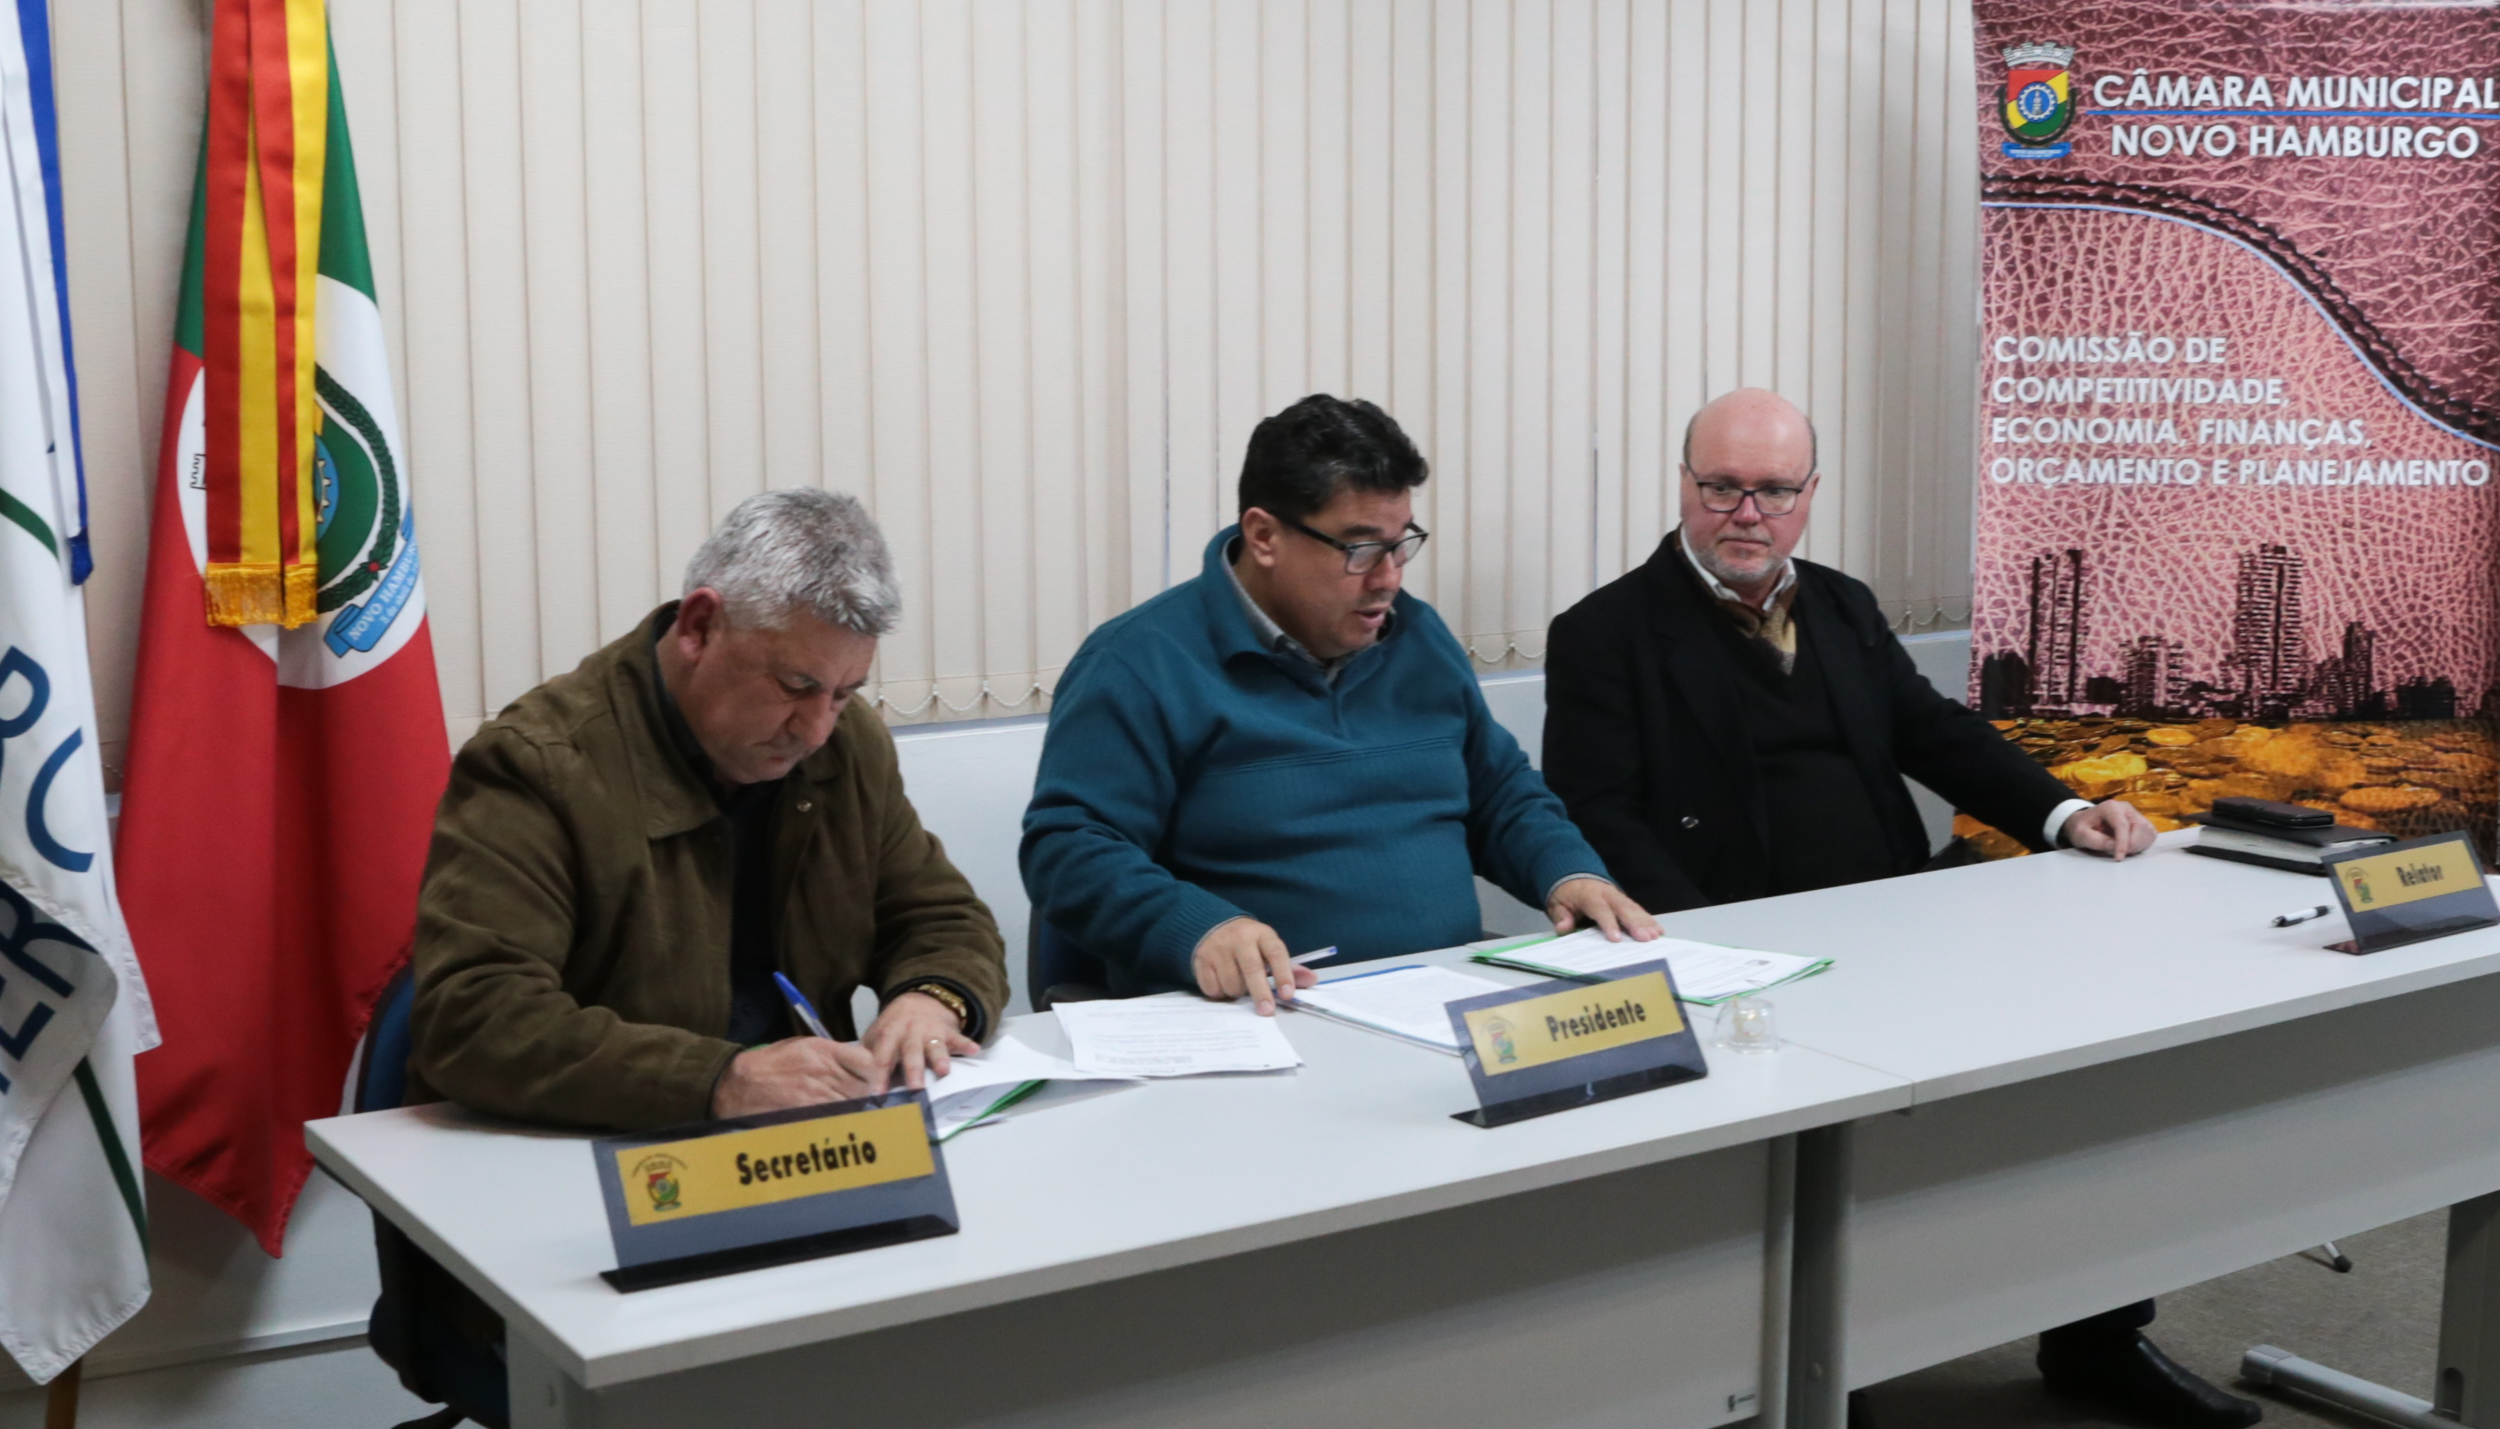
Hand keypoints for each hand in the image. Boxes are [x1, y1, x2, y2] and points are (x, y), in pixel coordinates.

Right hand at [711, 1037, 886, 1117]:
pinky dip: (834, 1118)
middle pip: (862, 1087)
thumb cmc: (772, 1063)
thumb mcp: (803, 1046)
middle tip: (849, 1092)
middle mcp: (823, 1073)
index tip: (862, 1073)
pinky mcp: (809, 1116)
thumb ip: (832, 1054)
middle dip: (859, 1091)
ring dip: (848, 1106)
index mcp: (823, 1051)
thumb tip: (857, 1064)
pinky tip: (823, 1113)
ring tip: (833, 1102)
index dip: (868, 1070)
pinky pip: (835, 1119)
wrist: (740, 1085)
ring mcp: (817, 1097)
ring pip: (852, 1106)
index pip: (866, 1061)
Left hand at [863, 991, 981, 1092]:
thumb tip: (854, 1084)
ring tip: (943, 1071)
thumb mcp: (877, 1036)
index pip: (883, 1058)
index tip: (878, 1095)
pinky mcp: (948, 1032)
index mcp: (889, 1035)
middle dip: (913, 1071)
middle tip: (915, 1089)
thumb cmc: (894, 1027)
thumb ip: (868, 1057)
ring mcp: (930, 1032)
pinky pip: (958, 1038)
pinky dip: (967, 1044)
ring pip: (935, 1046)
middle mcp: (909, 1033)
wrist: (918, 1001)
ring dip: (939, 1058)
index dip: (880, 1076)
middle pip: (910, 1053)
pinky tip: (974, 1051)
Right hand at [1191, 917, 1316, 1015]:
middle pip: (1252, 968)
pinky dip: (1220, 994)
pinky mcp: (1201, 960)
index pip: (1276, 953)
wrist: (1213, 927)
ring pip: (1232, 982)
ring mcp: (1218, 948)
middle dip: (1260, 993)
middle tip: (1267, 1011)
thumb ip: (1289, 967)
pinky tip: (1224, 984)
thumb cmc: (1249, 945)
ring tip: (1240, 986)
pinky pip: (1212, 988)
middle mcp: (1239, 939)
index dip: (1283, 974)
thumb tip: (1311, 980)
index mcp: (1261, 934)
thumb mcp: (1269, 948)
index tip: (1288, 994)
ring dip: (1238, 993)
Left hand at [1545, 876, 1660, 941]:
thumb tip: (1564, 927)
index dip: (1608, 924)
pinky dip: (1649, 919)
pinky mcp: (1625, 901)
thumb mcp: (1556, 904)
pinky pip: (1638, 910)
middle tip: (1645, 938)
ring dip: (1646, 922)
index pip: (1600, 909)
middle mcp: (1607, 894)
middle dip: (1635, 924)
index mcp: (1589, 895)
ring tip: (1655, 935)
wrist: (1573, 876)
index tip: (1616, 939)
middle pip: (1623, 909)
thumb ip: (1560, 916)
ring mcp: (1618, 897)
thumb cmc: (1566, 895)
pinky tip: (1658, 930)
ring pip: (1634, 909)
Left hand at [2062, 799, 2157, 860]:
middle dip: (2131, 845)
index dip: (2122, 843)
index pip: (2122, 825)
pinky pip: (2150, 835)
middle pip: (2140, 827)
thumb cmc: (2081, 828)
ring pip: (2148, 832)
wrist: (2084, 823)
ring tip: (2122, 850)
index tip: (2119, 858)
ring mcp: (2136, 814)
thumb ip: (2096, 840)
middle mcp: (2126, 808)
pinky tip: (2130, 847)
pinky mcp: (2142, 823)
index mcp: (2110, 807)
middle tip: (2119, 855)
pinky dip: (2143, 845)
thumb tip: (2115, 847)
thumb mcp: (2081, 835)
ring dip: (2138, 846)